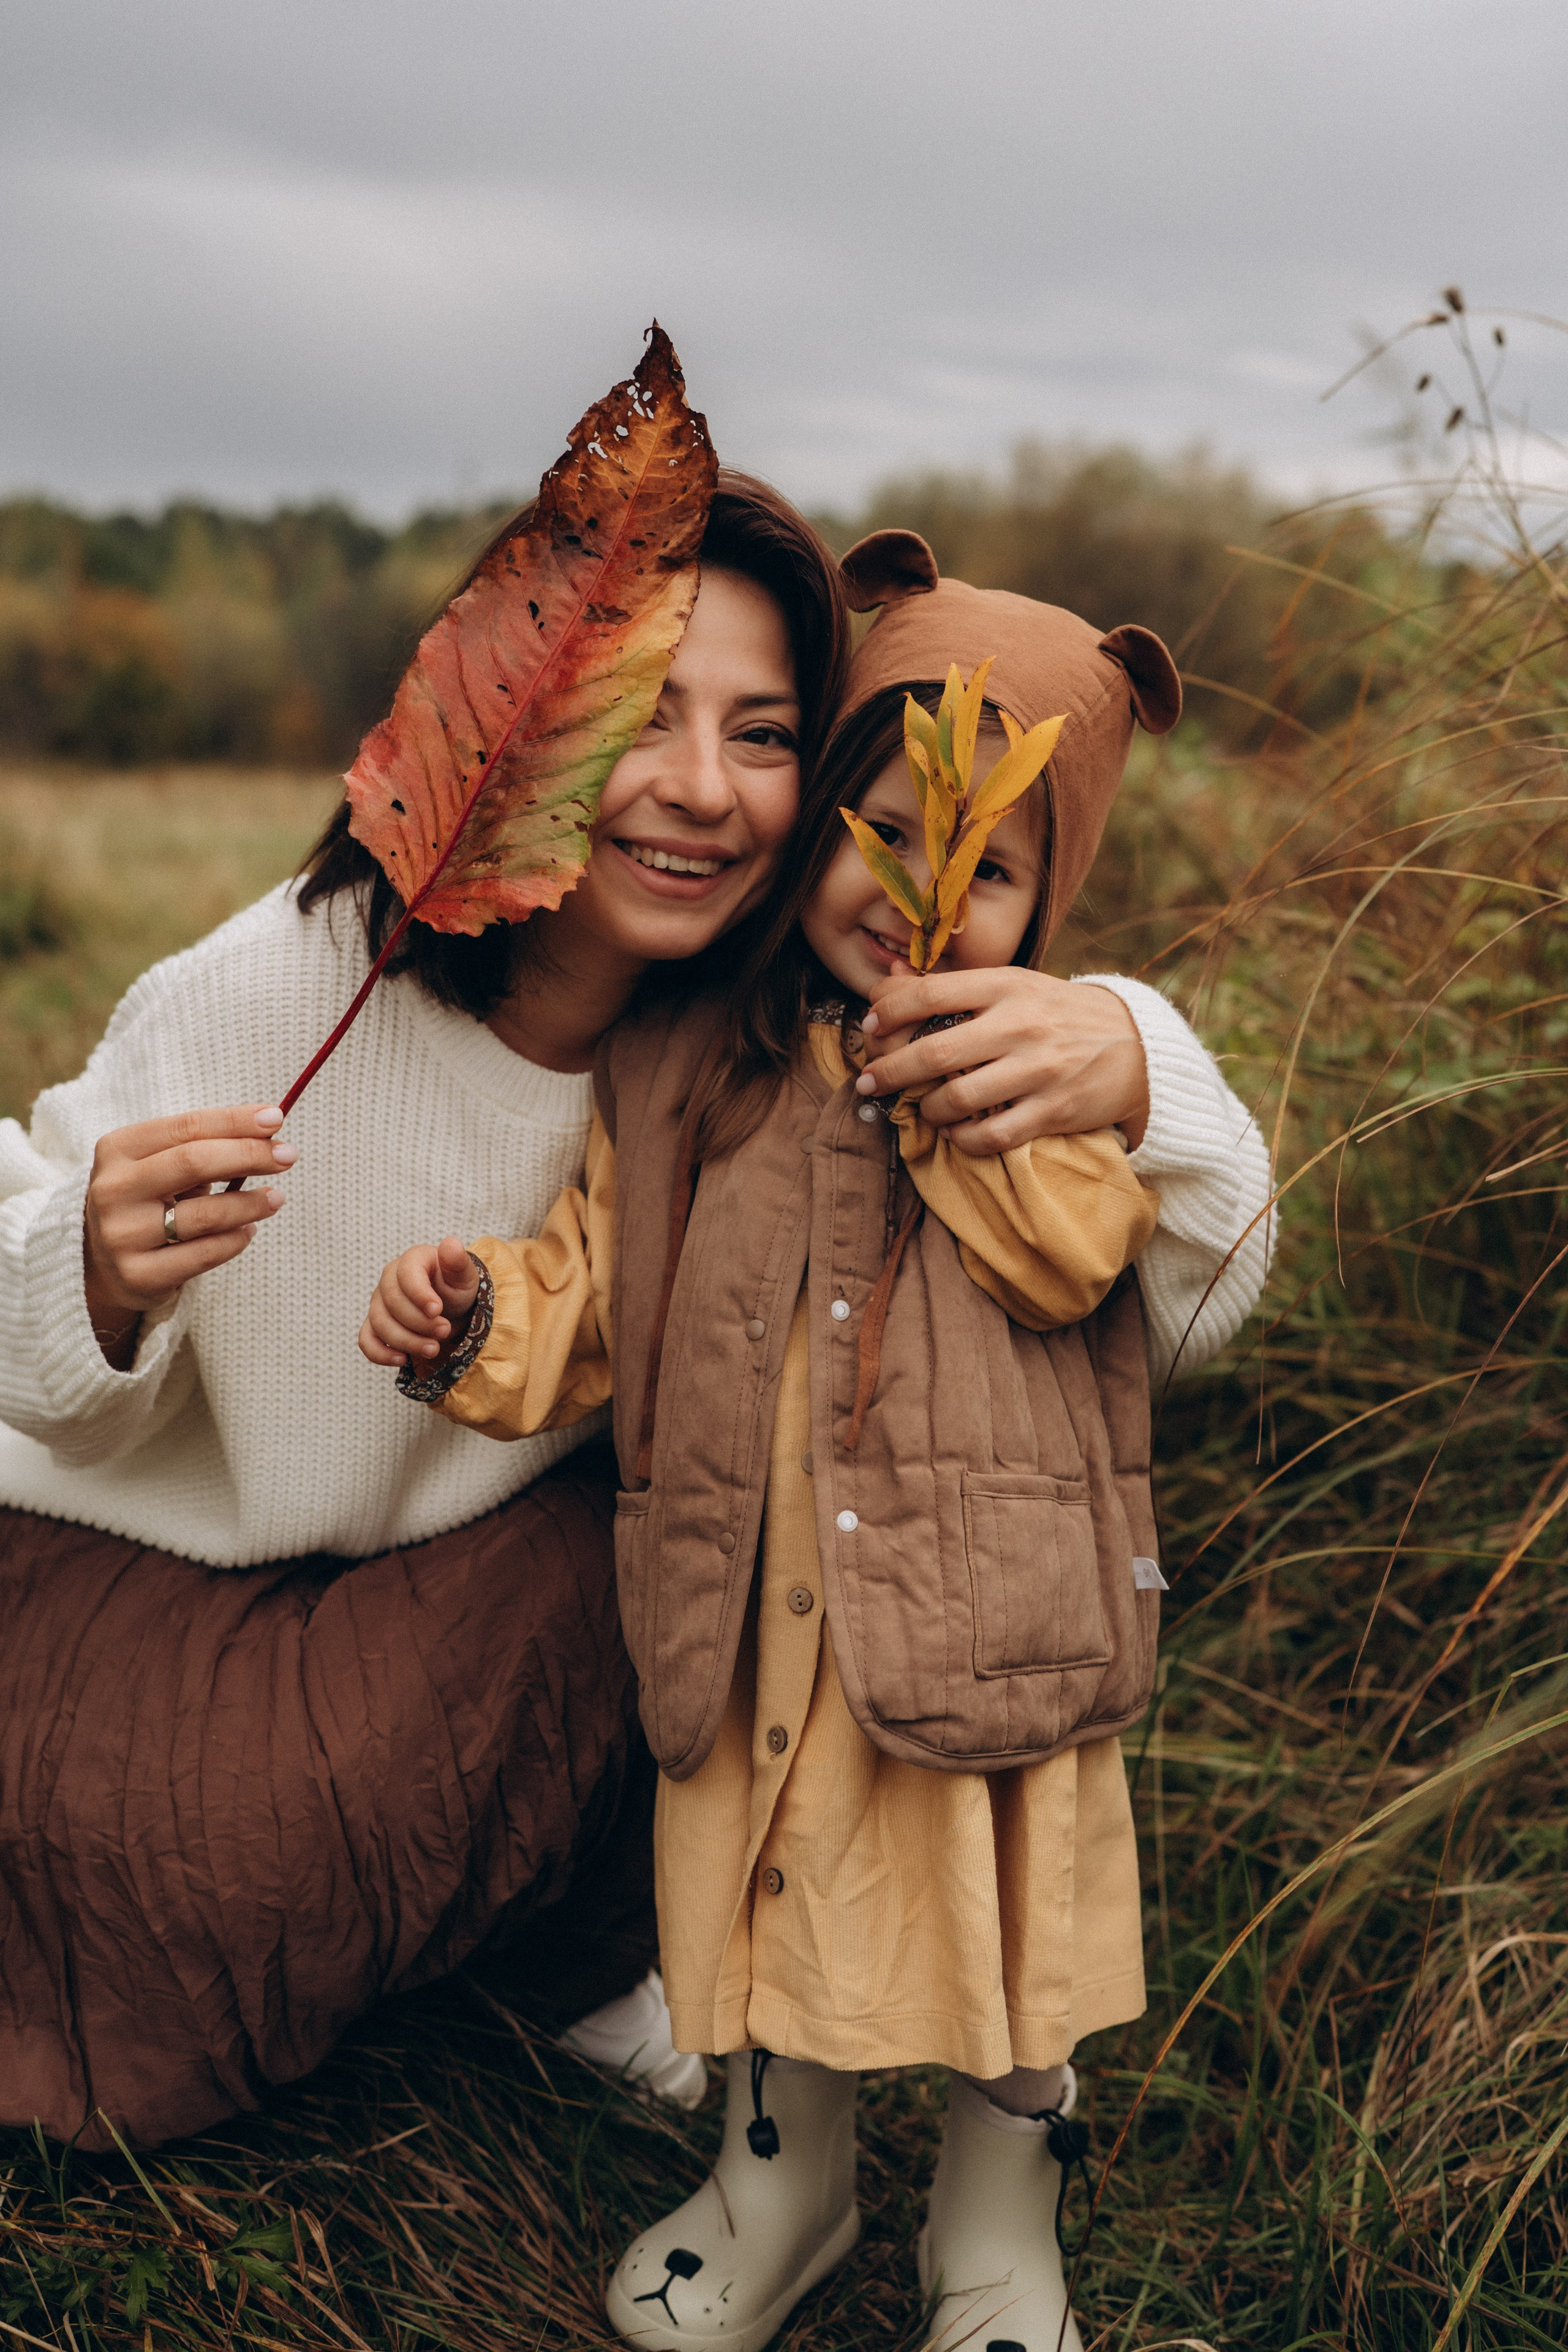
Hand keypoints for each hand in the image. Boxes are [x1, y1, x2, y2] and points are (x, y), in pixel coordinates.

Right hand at [84, 1106, 295, 1366]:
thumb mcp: (159, 1164)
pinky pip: (204, 1254)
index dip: (234, 1121)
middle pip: (194, 1162)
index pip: (186, 1127)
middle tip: (287, 1156)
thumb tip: (268, 1133)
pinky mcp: (139, 1275)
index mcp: (117, 1149)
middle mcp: (114, 1190)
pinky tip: (249, 1230)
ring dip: (251, 1203)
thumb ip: (203, 1146)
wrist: (101, 1263)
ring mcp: (123, 1235)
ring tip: (275, 1198)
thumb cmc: (146, 1199)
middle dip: (249, 1155)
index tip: (276, 1118)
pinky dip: (236, 1240)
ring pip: (205, 1214)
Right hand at [359, 1237, 480, 1368]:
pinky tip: (403, 1359)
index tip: (438, 1310)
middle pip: (392, 1302)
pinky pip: (366, 1340)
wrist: (450, 1307)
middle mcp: (389, 1279)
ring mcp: (379, 1302)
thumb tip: (450, 1244)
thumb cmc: (455, 1287)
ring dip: (407, 1341)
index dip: (420, 1294)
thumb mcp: (463, 1276)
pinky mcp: (374, 1324)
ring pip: (380, 1323)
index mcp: (412, 1260)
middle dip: (419, 1322)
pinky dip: (380, 1353)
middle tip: (445, 1331)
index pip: (407, 1274)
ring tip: (433, 1349)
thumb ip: (457, 1262)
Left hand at [857, 967, 1149, 1153]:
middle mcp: (1021, 1025)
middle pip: (935, 1051)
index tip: (870, 1026)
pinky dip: (964, 1139)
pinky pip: (992, 1135)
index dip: (890, 1011)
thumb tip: (887, 986)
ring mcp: (1039, 1069)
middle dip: (890, 1071)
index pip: (933, 993)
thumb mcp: (1017, 986)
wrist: (1139, 1046)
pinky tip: (957, 1133)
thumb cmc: (1061, 1014)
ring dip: (927, 1109)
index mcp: (1008, 986)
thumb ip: (958, 989)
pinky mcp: (1054, 1110)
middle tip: (868, 1083)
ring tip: (922, 1110)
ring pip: (958, 1098)